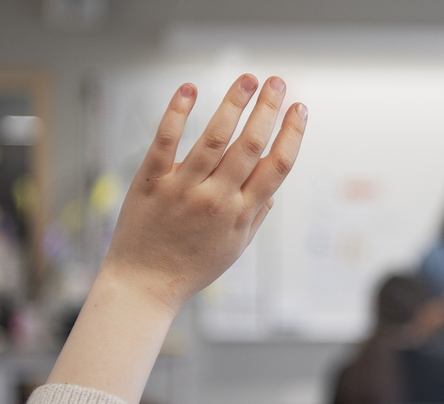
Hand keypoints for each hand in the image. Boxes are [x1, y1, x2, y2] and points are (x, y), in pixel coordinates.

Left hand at [101, 75, 307, 314]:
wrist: (144, 285)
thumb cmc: (191, 268)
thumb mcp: (235, 248)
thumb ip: (256, 215)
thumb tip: (274, 189)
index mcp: (241, 214)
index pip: (276, 167)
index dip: (292, 135)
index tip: (299, 109)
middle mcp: (216, 199)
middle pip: (250, 146)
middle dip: (268, 110)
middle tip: (278, 82)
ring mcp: (183, 189)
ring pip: (214, 138)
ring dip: (233, 104)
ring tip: (248, 79)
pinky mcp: (152, 181)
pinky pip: (166, 140)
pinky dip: (178, 112)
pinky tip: (189, 88)